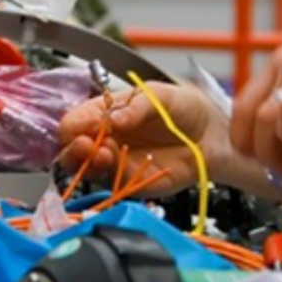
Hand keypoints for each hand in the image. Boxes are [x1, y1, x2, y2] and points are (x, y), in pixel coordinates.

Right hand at [56, 83, 228, 195]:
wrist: (210, 135)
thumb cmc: (184, 109)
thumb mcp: (160, 95)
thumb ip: (136, 106)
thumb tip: (114, 118)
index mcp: (106, 112)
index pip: (75, 121)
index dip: (73, 126)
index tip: (81, 128)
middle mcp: (106, 138)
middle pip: (71, 148)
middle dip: (73, 149)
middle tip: (86, 145)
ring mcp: (115, 162)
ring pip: (84, 170)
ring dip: (88, 164)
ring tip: (104, 154)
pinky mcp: (129, 182)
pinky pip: (109, 185)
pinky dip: (109, 178)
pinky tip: (118, 166)